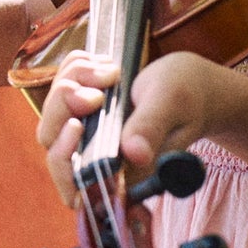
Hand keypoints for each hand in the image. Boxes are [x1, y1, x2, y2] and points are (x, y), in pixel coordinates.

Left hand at [36, 51, 223, 207]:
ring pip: (53, 114)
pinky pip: (60, 93)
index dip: (64, 159)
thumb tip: (135, 154)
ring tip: (109, 69)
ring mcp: (90, 137)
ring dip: (72, 80)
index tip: (77, 124)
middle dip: (64, 104)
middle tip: (101, 83)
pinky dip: (74, 71)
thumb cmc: (188, 98)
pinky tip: (102, 63)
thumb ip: (151, 127)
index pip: (74, 184)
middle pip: (53, 141)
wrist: (193, 87)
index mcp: (124, 173)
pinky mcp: (85, 115)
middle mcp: (102, 160)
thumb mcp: (173, 105)